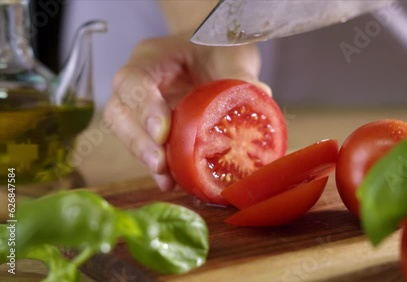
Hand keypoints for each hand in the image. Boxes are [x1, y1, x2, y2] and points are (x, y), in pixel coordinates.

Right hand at [104, 34, 269, 190]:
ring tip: (167, 179)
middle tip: (160, 164)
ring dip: (146, 157)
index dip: (143, 106)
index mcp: (153, 56)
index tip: (162, 132)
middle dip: (138, 141)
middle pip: (119, 111)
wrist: (214, 52)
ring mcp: (142, 105)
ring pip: (127, 132)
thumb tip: (259, 96)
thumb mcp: (231, 54)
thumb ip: (240, 74)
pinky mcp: (152, 126)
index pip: (134, 79)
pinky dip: (159, 165)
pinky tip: (173, 182)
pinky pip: (147, 146)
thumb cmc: (218, 46)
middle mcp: (140, 81)